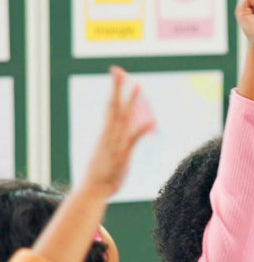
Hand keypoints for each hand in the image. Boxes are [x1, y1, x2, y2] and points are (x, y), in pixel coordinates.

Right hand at [81, 66, 155, 197]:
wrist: (93, 190)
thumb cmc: (102, 172)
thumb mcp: (110, 153)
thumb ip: (117, 141)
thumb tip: (124, 134)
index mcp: (105, 132)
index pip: (109, 106)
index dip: (113, 90)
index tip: (116, 74)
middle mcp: (109, 135)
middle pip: (113, 107)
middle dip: (117, 88)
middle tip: (119, 71)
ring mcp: (115, 144)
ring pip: (123, 118)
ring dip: (131, 102)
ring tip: (138, 86)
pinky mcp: (122, 155)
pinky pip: (133, 140)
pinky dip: (142, 131)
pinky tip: (151, 122)